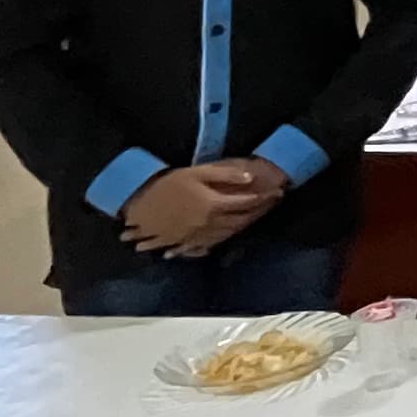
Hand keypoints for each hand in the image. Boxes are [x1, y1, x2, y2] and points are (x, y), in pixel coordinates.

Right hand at [119, 163, 276, 256]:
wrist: (139, 203)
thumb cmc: (167, 184)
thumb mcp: (196, 172)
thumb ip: (224, 175)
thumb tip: (250, 177)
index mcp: (213, 205)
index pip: (247, 204)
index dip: (264, 198)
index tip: (278, 193)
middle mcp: (210, 224)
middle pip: (241, 220)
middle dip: (260, 212)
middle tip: (272, 204)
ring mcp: (200, 236)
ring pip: (230, 234)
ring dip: (246, 225)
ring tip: (257, 216)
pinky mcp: (189, 243)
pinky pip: (214, 244)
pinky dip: (226, 238)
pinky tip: (232, 232)